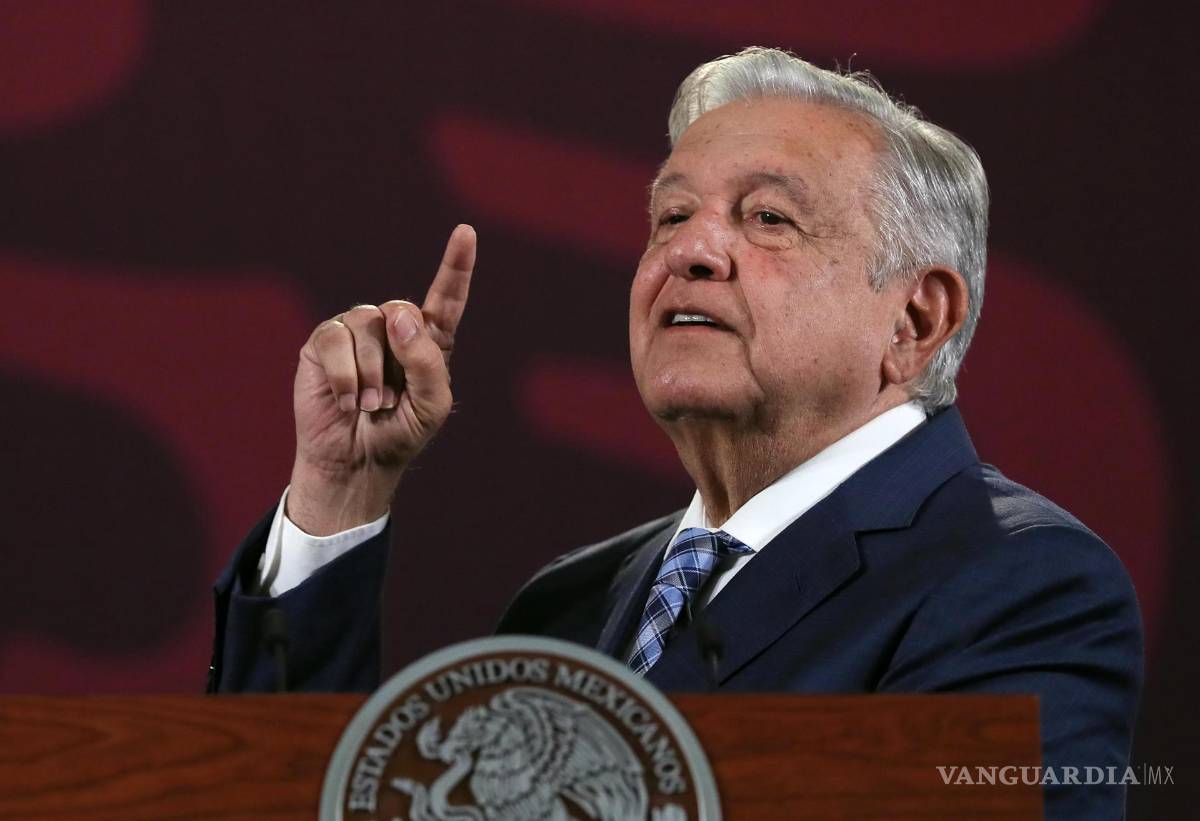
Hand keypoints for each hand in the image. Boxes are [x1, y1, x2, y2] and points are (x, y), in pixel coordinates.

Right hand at [286, 225, 475, 534]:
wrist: (356, 461)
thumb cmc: (399, 432)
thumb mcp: (430, 404)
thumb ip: (426, 361)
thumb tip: (398, 315)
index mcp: (427, 340)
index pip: (446, 297)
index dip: (456, 265)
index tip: (466, 232)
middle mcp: (393, 327)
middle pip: (401, 309)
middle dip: (398, 357)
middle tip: (389, 398)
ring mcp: (357, 332)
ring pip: (368, 324)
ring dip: (371, 373)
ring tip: (369, 404)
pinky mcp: (324, 343)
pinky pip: (336, 338)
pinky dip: (345, 375)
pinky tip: (347, 401)